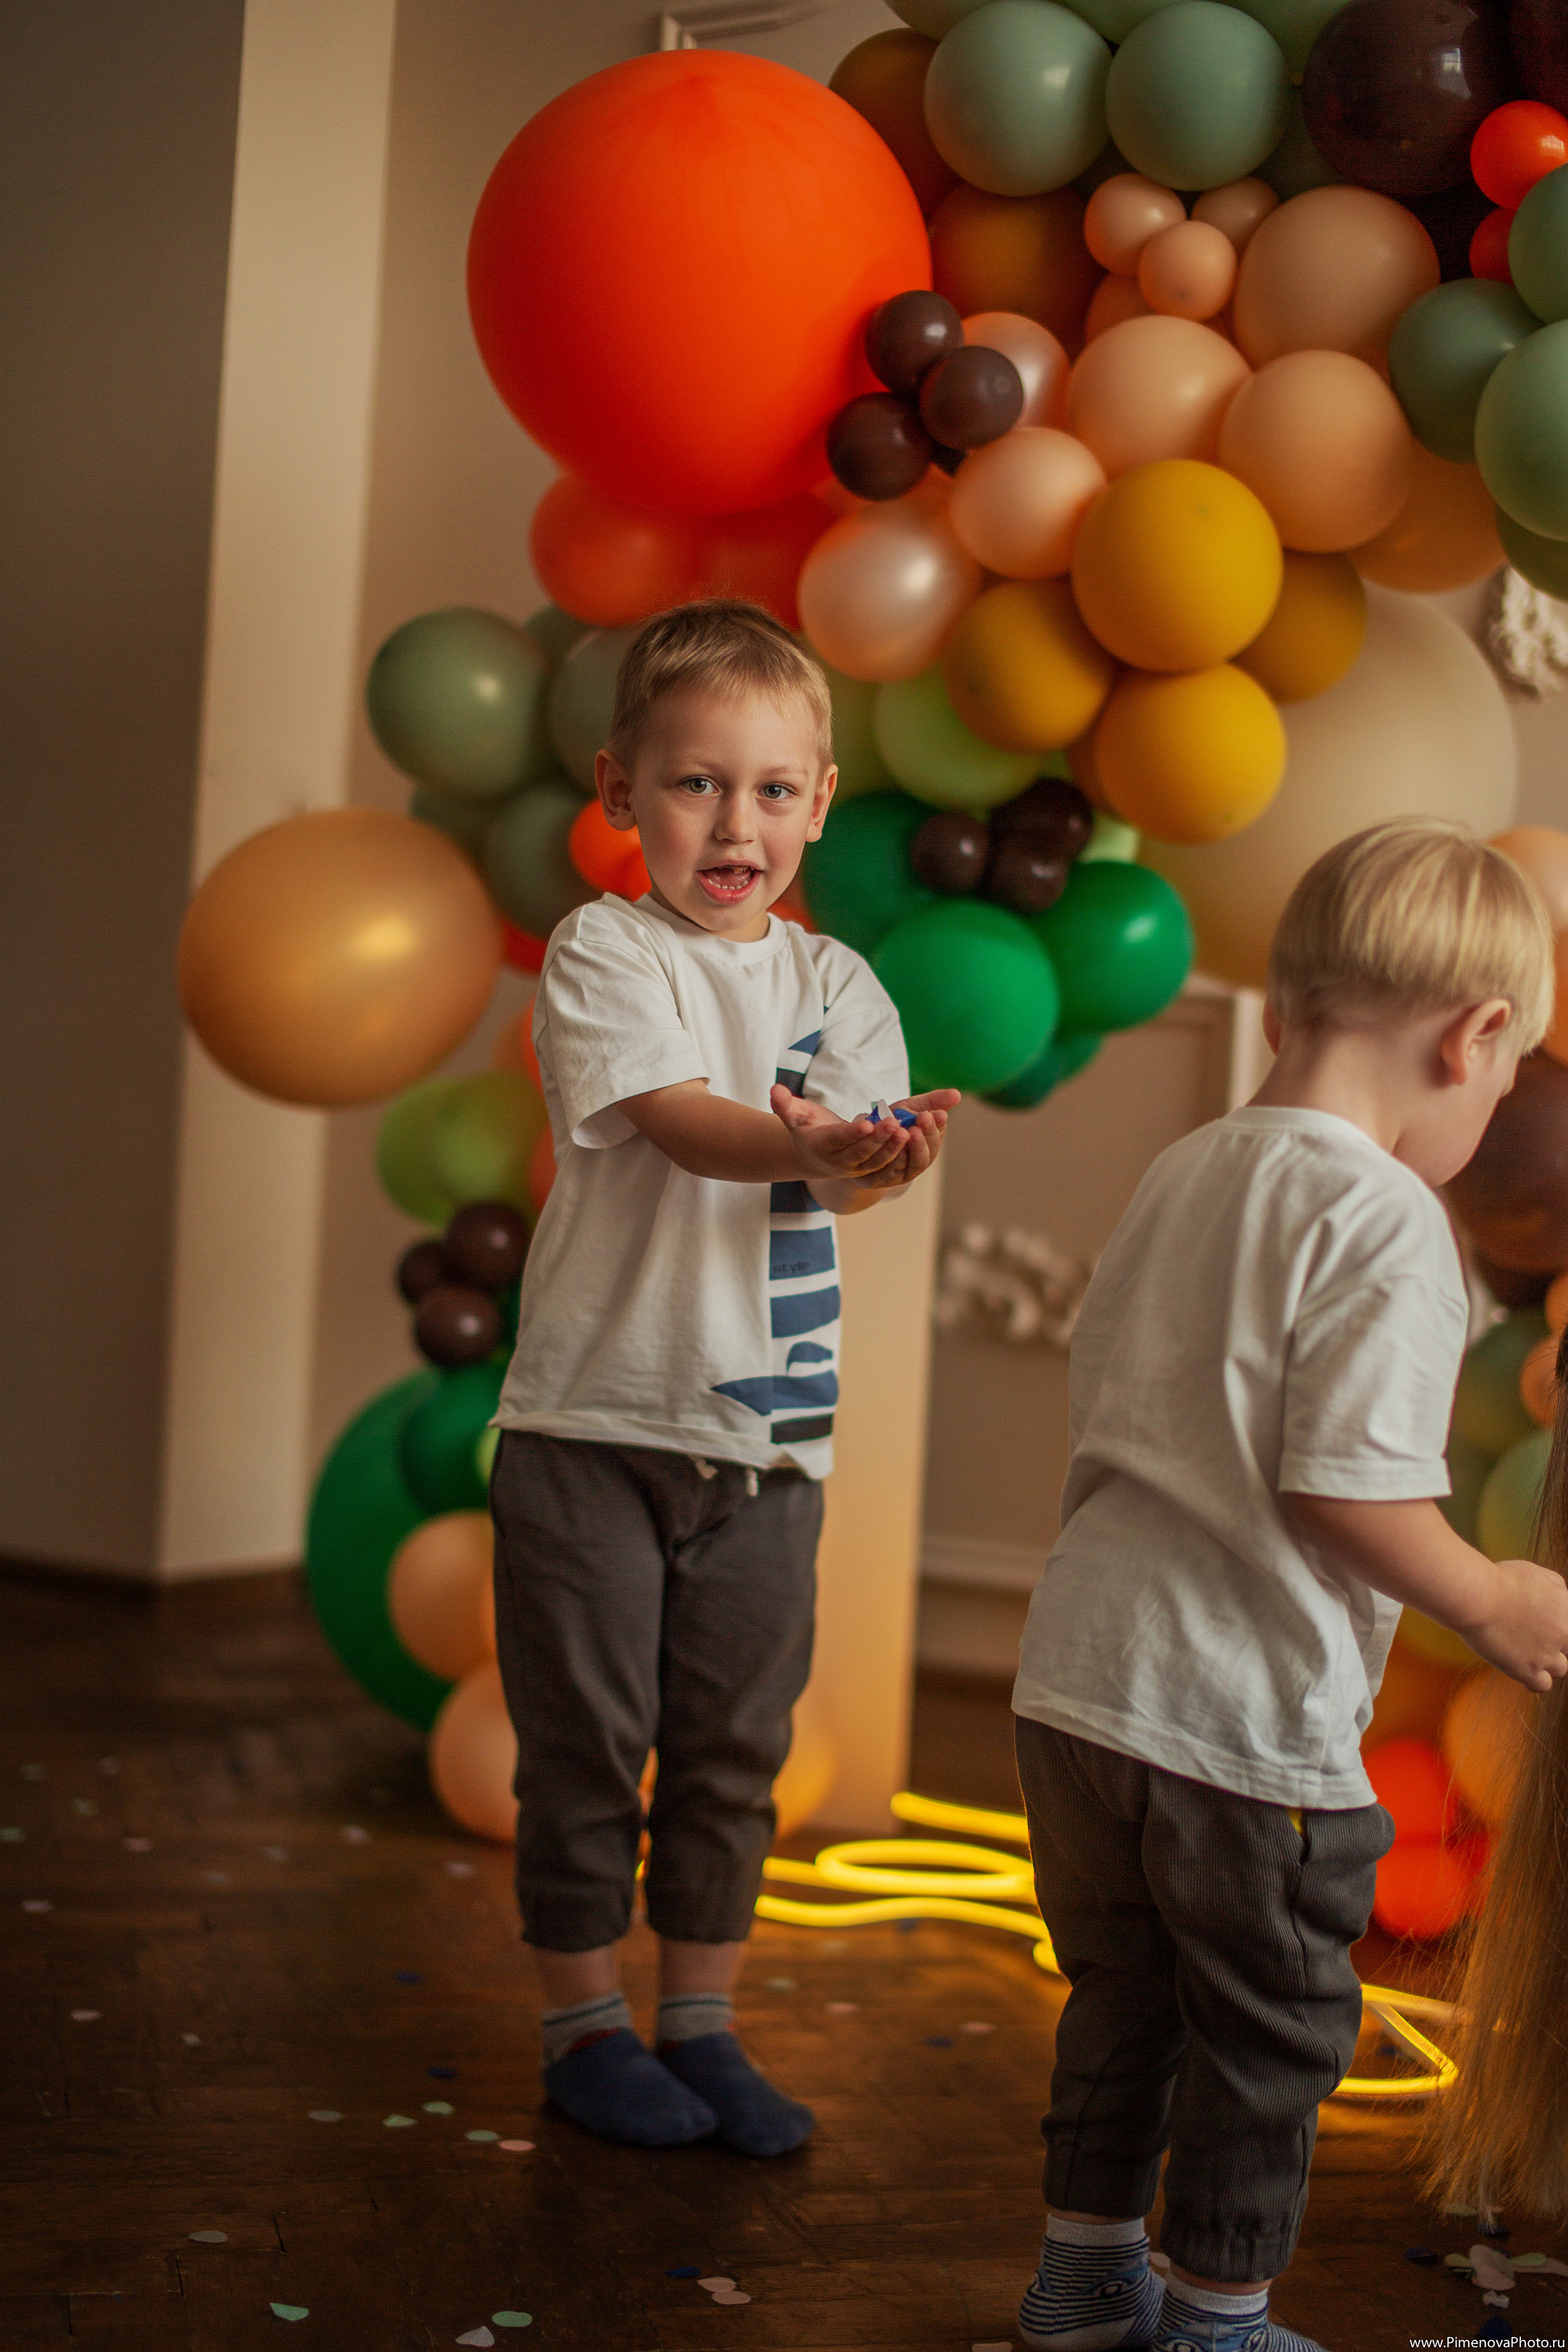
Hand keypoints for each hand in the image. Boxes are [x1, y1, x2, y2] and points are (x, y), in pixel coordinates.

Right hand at [767, 1088, 908, 1184]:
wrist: (813, 1156)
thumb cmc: (805, 1128)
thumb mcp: (794, 1115)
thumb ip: (784, 1104)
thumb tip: (774, 1089)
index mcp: (821, 1145)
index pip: (838, 1139)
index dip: (852, 1133)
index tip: (867, 1123)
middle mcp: (840, 1161)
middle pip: (862, 1152)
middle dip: (879, 1139)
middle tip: (896, 1124)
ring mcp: (857, 1168)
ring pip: (877, 1161)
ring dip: (893, 1148)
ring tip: (909, 1131)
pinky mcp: (870, 1169)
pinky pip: (887, 1164)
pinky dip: (902, 1153)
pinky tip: (916, 1137)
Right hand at [1458, 1556, 1567, 1692]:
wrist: (1476, 1597)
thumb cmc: (1499, 1580)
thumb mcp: (1533, 1571)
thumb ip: (1554, 1586)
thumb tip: (1560, 1596)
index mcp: (1566, 1607)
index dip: (1557, 1624)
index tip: (1541, 1624)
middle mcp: (1563, 1632)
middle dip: (1554, 1643)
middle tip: (1532, 1637)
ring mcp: (1546, 1654)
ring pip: (1560, 1668)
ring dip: (1547, 1662)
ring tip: (1526, 1653)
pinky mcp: (1527, 1670)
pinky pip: (1542, 1685)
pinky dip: (1535, 1680)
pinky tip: (1522, 1670)